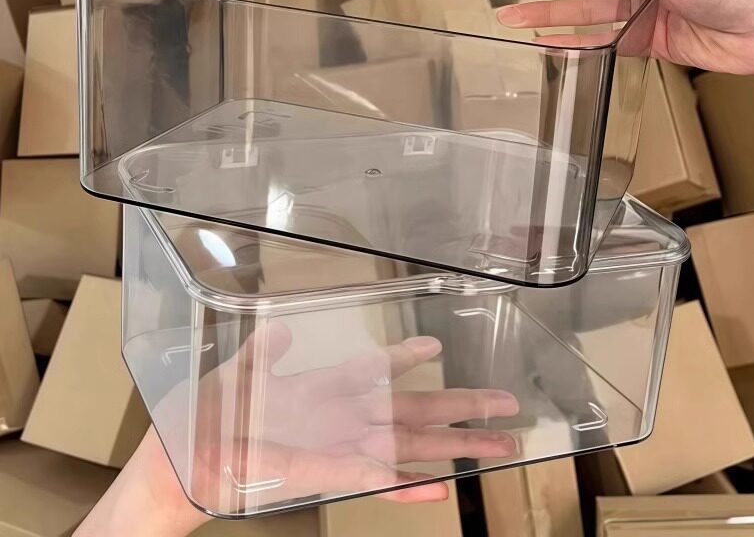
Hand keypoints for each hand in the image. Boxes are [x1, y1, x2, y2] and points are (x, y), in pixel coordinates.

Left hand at [76, 328, 519, 536]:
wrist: (182, 462)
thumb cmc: (211, 415)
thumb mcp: (239, 373)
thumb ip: (266, 353)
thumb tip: (286, 327)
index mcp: (324, 389)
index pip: (377, 370)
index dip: (408, 359)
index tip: (437, 347)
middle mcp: (343, 418)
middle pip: (414, 411)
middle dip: (461, 407)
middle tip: (507, 403)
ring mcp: (341, 448)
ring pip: (410, 446)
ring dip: (454, 447)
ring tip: (498, 445)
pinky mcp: (329, 475)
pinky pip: (377, 480)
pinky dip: (410, 486)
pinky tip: (443, 489)